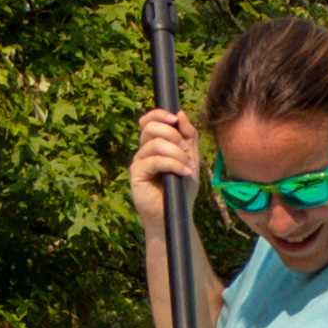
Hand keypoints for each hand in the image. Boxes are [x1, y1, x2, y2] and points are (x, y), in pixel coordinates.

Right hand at [127, 104, 199, 232]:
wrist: (176, 214)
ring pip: (155, 144)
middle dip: (173, 135)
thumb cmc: (181, 187)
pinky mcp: (136, 175)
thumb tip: (180, 114)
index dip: (159, 114)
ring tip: (187, 167)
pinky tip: (184, 172)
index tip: (174, 119)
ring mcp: (138, 162)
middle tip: (186, 152)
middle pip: (151, 128)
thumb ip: (188, 137)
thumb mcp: (191, 158)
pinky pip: (154, 161)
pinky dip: (173, 164)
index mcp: (154, 144)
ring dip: (177, 153)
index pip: (149, 120)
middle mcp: (143, 151)